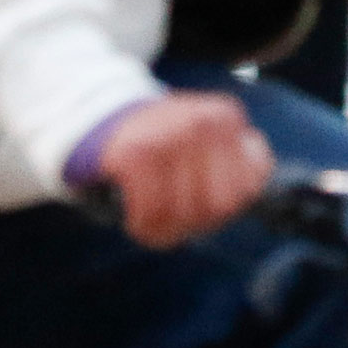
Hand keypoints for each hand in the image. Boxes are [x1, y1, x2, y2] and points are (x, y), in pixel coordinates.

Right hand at [96, 90, 273, 248]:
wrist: (101, 119)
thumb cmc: (164, 144)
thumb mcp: (209, 143)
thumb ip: (239, 169)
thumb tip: (245, 195)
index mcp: (226, 117)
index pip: (245, 189)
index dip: (222, 210)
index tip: (201, 207)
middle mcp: (203, 122)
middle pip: (217, 207)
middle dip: (195, 223)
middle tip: (174, 219)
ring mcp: (171, 134)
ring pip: (185, 214)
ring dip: (166, 230)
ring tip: (154, 223)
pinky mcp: (136, 153)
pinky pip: (152, 212)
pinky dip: (143, 225)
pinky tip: (136, 220)